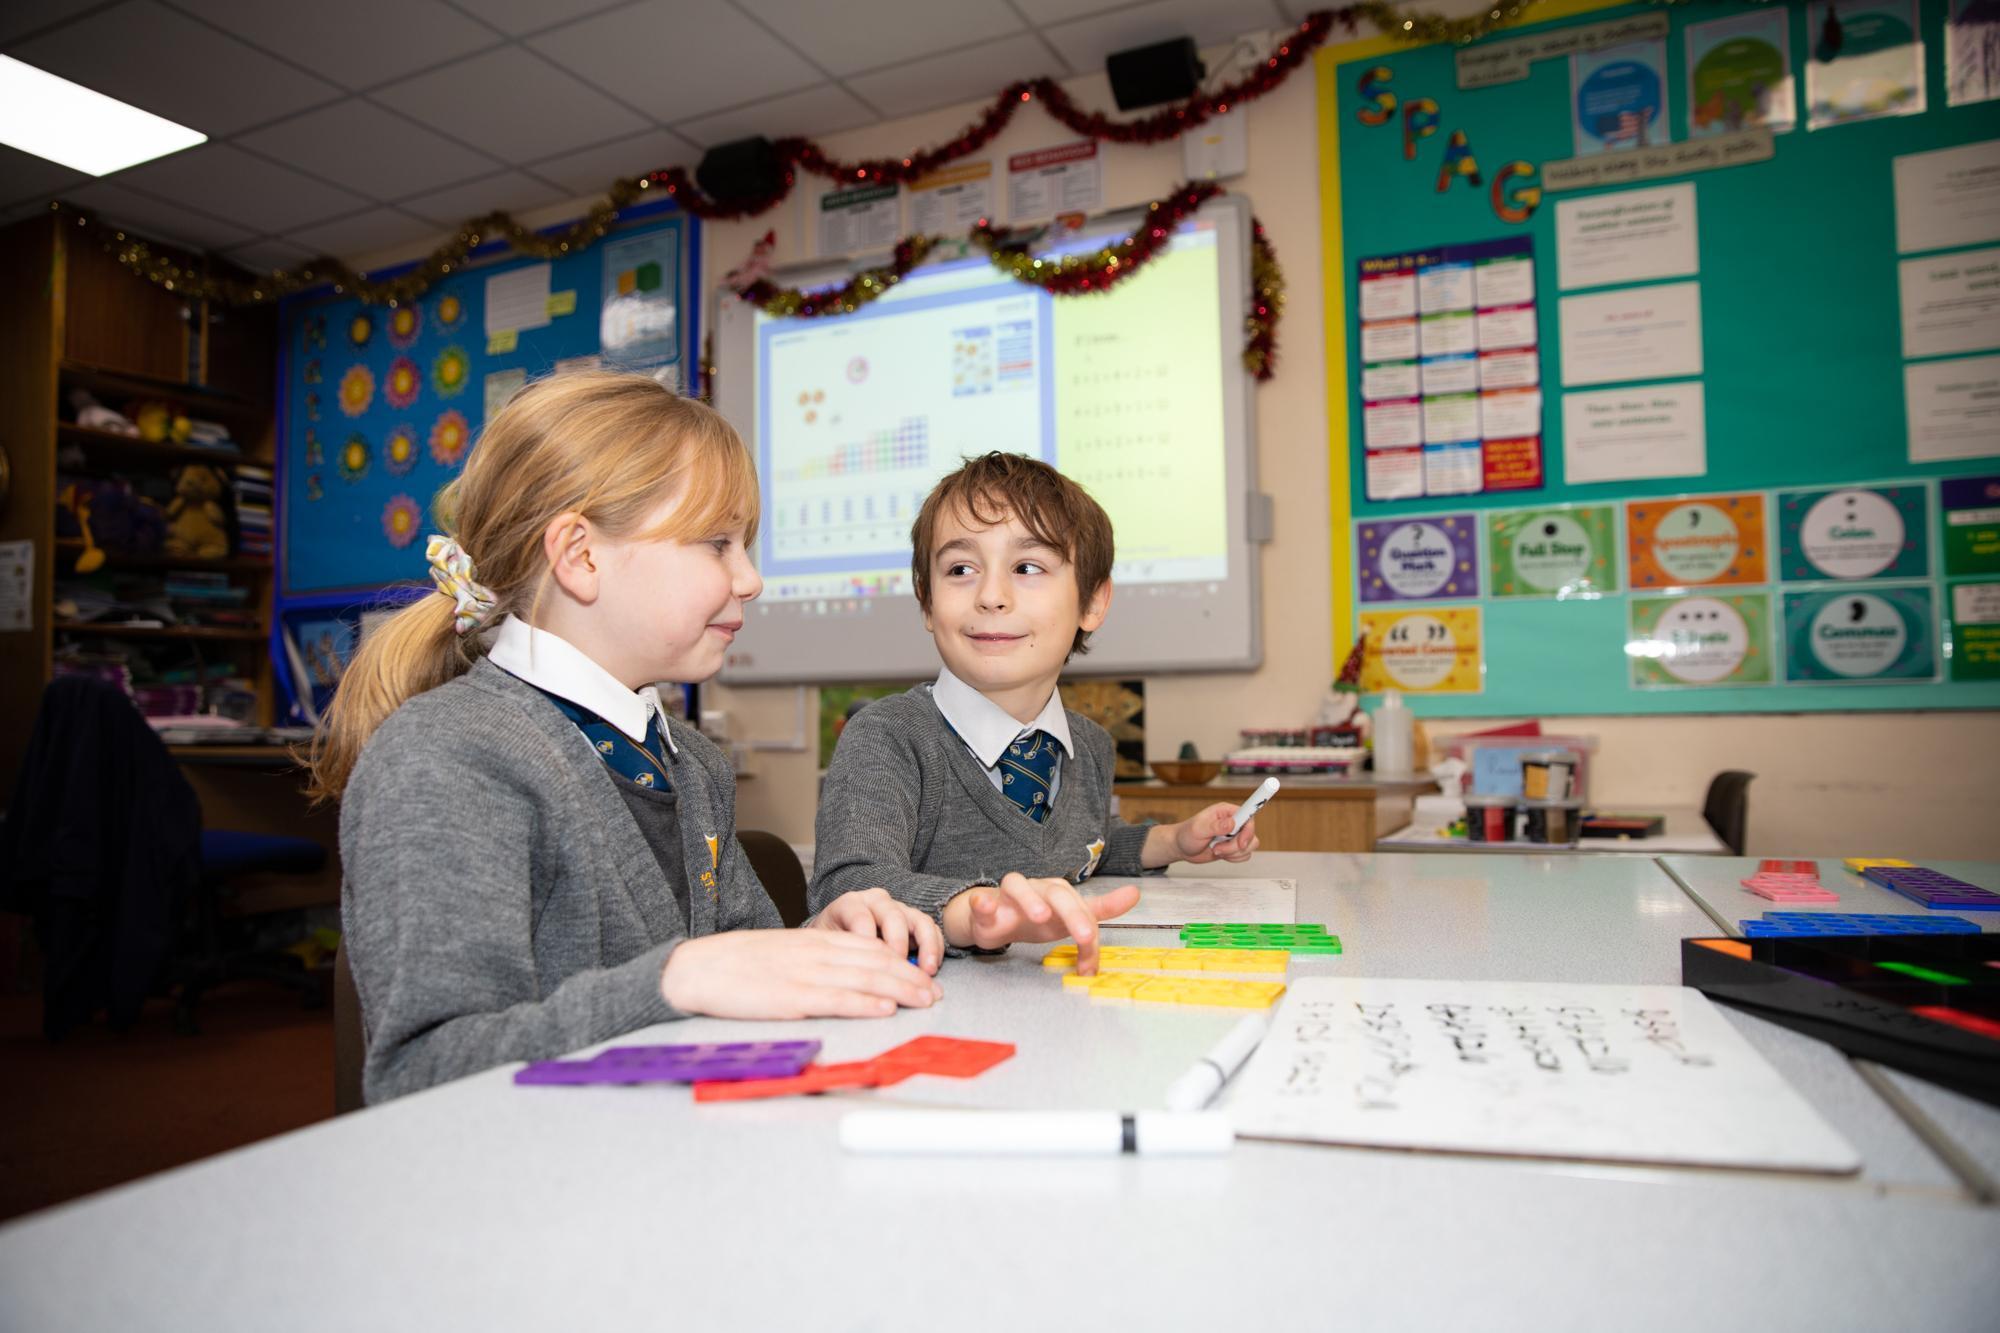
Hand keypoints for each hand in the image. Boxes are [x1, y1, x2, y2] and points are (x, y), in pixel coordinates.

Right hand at [659, 929, 941, 1019]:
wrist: (699, 968)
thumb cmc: (739, 965)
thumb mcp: (784, 953)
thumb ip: (816, 960)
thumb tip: (848, 975)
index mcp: (814, 941)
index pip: (870, 949)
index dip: (902, 963)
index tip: (925, 977)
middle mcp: (816, 953)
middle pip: (876, 962)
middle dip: (911, 977)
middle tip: (937, 994)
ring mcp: (805, 974)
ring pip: (864, 979)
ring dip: (900, 990)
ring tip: (925, 1001)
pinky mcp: (792, 997)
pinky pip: (836, 999)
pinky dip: (864, 1003)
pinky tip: (885, 1009)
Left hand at [814, 887, 943, 974]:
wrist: (840, 934)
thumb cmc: (832, 943)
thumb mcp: (825, 946)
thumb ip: (836, 953)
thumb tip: (851, 975)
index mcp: (850, 904)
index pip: (860, 916)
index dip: (866, 938)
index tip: (868, 963)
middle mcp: (876, 902)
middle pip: (892, 915)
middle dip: (898, 943)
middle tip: (898, 966)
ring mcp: (898, 909)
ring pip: (918, 920)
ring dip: (926, 946)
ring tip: (926, 970)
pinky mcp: (914, 921)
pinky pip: (932, 929)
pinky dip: (935, 948)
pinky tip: (931, 969)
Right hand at [941, 872, 1140, 974]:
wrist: (995, 920)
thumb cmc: (1036, 918)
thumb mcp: (1071, 918)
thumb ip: (1102, 909)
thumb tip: (1135, 893)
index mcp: (1060, 893)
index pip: (1081, 907)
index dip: (1089, 926)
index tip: (1093, 948)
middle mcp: (1038, 888)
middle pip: (1057, 893)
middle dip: (1072, 914)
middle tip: (1083, 936)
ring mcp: (1010, 894)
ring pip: (1018, 885)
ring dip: (1030, 899)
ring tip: (1040, 916)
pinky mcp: (985, 903)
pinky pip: (982, 899)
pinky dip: (983, 902)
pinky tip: (987, 907)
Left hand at [1166, 802, 1259, 865]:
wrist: (1181, 847)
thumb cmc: (1186, 834)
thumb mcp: (1198, 829)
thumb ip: (1216, 826)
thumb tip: (1231, 823)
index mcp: (1225, 811)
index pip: (1248, 815)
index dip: (1248, 829)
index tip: (1241, 841)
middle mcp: (1233, 821)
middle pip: (1250, 834)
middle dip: (1235, 846)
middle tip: (1217, 848)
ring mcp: (1235, 835)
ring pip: (1250, 846)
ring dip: (1233, 853)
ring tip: (1216, 850)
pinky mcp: (1234, 846)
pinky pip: (1245, 854)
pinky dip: (1234, 858)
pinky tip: (1220, 854)